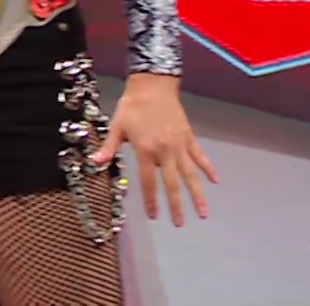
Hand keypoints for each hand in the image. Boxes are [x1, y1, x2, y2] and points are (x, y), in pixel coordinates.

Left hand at [92, 73, 216, 226]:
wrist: (153, 85)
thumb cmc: (132, 106)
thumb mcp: (116, 126)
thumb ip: (109, 147)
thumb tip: (94, 163)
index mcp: (145, 150)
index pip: (149, 182)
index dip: (151, 200)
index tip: (154, 216)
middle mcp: (165, 151)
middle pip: (172, 184)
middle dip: (176, 206)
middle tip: (179, 224)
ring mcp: (179, 145)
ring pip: (190, 174)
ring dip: (197, 194)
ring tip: (203, 213)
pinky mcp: (188, 137)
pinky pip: (200, 156)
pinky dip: (208, 168)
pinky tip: (216, 181)